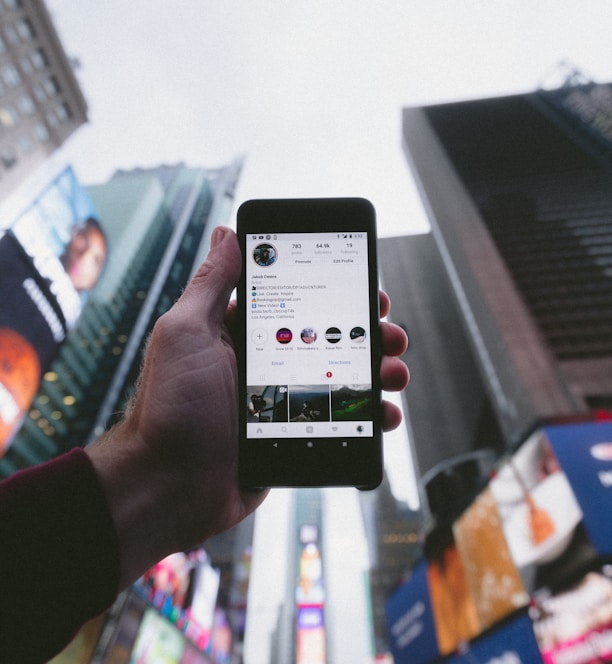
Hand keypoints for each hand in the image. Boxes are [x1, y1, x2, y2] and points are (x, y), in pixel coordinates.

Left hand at [87, 226, 408, 588]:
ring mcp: (284, 402)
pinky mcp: (295, 436)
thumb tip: (227, 233)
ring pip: (343, 379)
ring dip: (377, 372)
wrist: (168, 487)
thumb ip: (211, 284)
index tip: (366, 288)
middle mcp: (267, 364)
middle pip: (331, 339)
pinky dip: (367, 417)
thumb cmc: (170, 407)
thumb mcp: (186, 333)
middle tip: (390, 333)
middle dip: (367, 333)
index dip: (337, 293)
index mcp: (243, 334)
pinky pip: (341, 422)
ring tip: (394, 373)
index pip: (300, 303)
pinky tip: (384, 414)